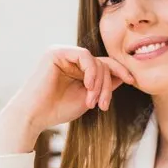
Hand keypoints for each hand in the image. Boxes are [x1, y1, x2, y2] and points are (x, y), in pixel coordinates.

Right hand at [0, 45, 134, 152]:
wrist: (35, 116)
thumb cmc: (58, 109)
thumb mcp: (89, 97)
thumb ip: (104, 85)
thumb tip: (124, 75)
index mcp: (77, 67)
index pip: (104, 65)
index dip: (120, 71)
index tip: (132, 81)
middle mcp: (70, 57)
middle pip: (103, 63)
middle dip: (107, 85)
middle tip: (103, 104)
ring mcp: (63, 52)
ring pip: (96, 61)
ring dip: (99, 83)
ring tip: (92, 101)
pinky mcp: (56, 52)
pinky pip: (85, 56)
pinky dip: (91, 72)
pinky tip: (88, 87)